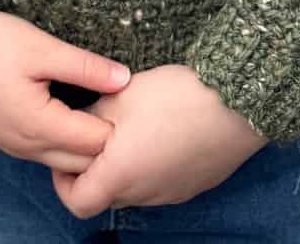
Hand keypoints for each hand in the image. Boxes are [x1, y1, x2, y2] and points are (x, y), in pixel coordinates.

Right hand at [0, 5, 131, 173]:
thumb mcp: (43, 48)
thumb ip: (86, 67)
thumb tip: (125, 79)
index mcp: (36, 126)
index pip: (95, 144)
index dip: (117, 122)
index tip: (131, 98)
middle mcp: (23, 146)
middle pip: (81, 162)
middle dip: (105, 140)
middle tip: (121, 104)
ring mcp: (12, 144)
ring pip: (63, 160)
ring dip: (85, 141)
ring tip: (101, 104)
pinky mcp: (6, 136)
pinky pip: (46, 151)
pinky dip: (65, 139)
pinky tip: (74, 109)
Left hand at [51, 63, 267, 216]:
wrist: (236, 102)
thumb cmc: (173, 96)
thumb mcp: (121, 96)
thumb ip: (91, 117)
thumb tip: (77, 126)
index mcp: (120, 176)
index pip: (77, 202)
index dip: (63, 180)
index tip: (69, 149)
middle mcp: (144, 194)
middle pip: (105, 195)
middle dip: (95, 168)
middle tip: (99, 130)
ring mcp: (171, 193)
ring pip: (134, 189)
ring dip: (125, 166)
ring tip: (134, 126)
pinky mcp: (193, 185)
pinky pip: (161, 182)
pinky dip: (151, 164)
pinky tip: (162, 131)